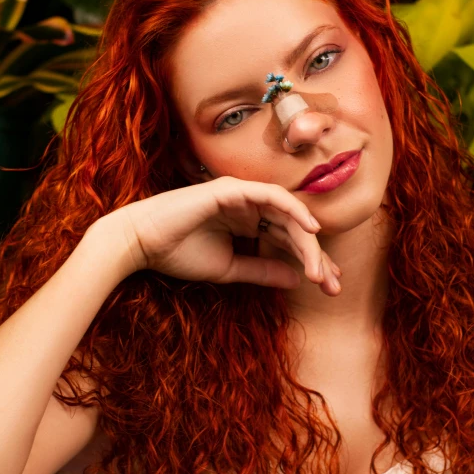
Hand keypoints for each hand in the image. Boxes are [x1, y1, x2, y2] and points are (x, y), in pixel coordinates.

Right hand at [107, 176, 341, 293]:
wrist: (141, 244)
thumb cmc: (180, 253)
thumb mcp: (231, 269)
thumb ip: (262, 270)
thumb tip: (297, 279)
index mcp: (249, 224)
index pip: (289, 240)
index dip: (311, 260)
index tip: (329, 285)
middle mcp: (250, 207)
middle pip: (294, 229)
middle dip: (316, 256)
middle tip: (332, 284)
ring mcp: (242, 195)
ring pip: (287, 214)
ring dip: (307, 240)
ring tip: (322, 268)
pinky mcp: (231, 189)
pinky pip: (270, 196)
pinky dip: (291, 209)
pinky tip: (310, 229)